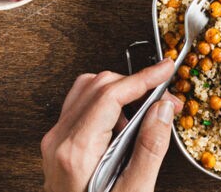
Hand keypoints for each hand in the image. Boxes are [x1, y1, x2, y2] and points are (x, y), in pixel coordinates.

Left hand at [41, 59, 181, 191]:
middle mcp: (59, 141)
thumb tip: (163, 110)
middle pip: (98, 85)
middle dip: (135, 85)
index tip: (165, 71)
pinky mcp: (57, 145)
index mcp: (76, 151)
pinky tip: (123, 126)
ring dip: (119, 92)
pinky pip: (80, 107)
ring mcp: (54, 142)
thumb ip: (149, 149)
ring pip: (86, 90)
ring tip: (144, 114)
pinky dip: (105, 104)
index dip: (142, 78)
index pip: (110, 95)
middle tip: (166, 99)